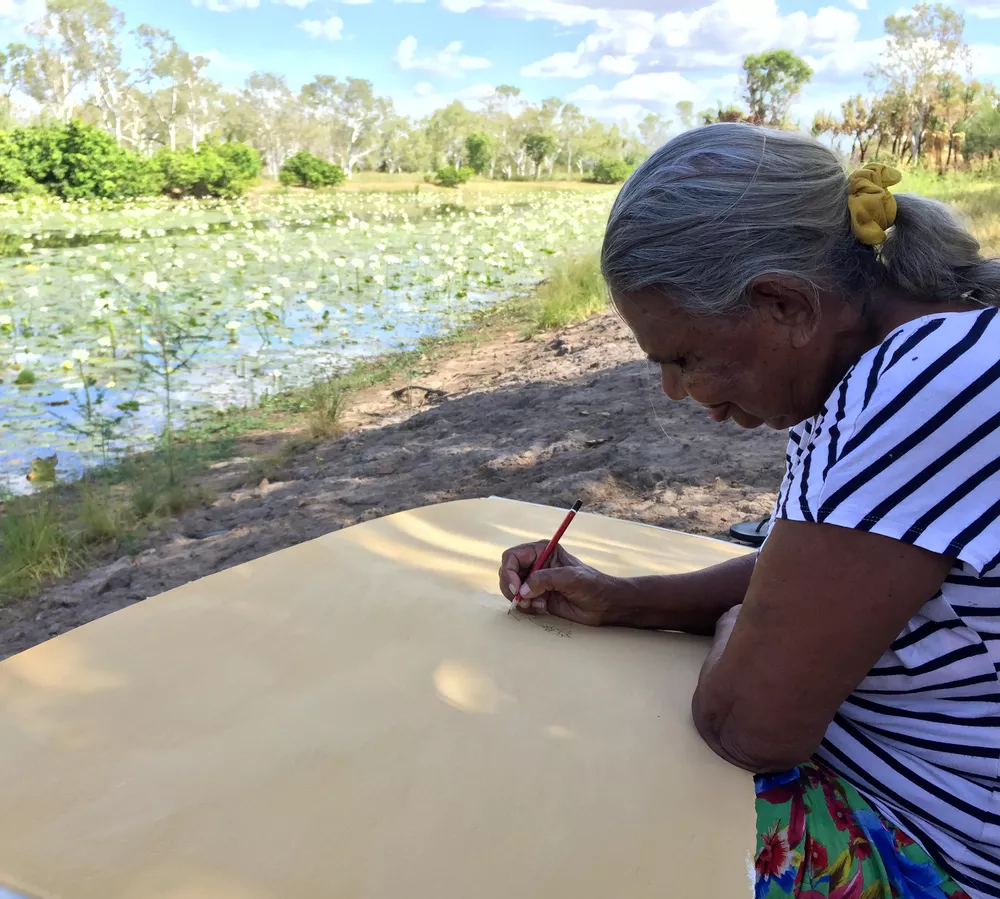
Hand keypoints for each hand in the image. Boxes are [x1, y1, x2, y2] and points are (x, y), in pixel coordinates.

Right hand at [498, 541, 624, 626]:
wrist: (605, 605)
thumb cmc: (593, 585)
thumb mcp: (570, 577)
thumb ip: (544, 579)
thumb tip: (522, 590)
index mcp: (542, 551)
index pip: (512, 556)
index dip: (509, 572)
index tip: (516, 588)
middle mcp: (535, 564)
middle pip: (508, 573)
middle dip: (511, 588)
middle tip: (522, 601)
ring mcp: (536, 582)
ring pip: (512, 590)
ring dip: (520, 600)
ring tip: (539, 604)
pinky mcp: (538, 598)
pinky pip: (521, 603)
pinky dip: (527, 608)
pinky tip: (543, 608)